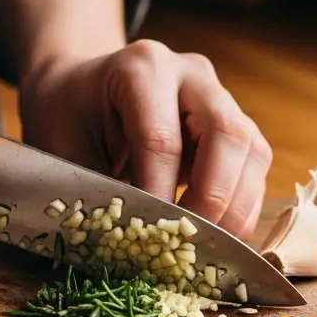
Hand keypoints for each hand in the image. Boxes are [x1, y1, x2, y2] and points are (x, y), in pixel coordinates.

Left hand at [18, 40, 272, 241]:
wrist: (82, 86)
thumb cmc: (69, 114)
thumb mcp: (61, 145)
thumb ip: (92, 188)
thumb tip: (126, 243)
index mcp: (142, 69)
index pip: (161, 138)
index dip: (159, 194)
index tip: (150, 238)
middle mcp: (191, 75)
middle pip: (226, 134)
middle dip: (213, 198)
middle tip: (189, 243)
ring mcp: (220, 96)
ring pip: (252, 150)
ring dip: (236, 207)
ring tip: (208, 248)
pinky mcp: (236, 124)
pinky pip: (255, 166)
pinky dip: (243, 207)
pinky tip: (219, 236)